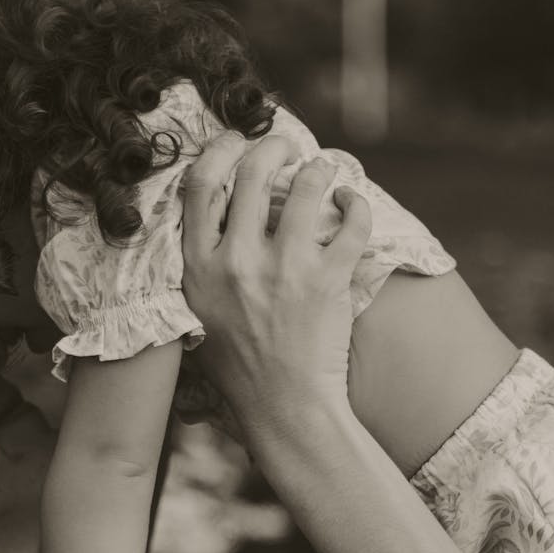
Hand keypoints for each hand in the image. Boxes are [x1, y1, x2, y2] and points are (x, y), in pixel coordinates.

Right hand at [182, 133, 371, 441]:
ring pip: (306, 185)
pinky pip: (349, 221)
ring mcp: (284, 269)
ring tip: (327, 171)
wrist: (284, 410)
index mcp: (199, 270)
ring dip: (319, 169)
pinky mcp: (327, 281)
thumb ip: (203, 271)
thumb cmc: (241, 372)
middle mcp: (237, 262)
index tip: (237, 142)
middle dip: (273, 146)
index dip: (221, 151)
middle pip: (253, 172)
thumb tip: (216, 222)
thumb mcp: (198, 319)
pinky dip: (355, 204)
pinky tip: (352, 204)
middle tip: (286, 145)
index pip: (200, 186)